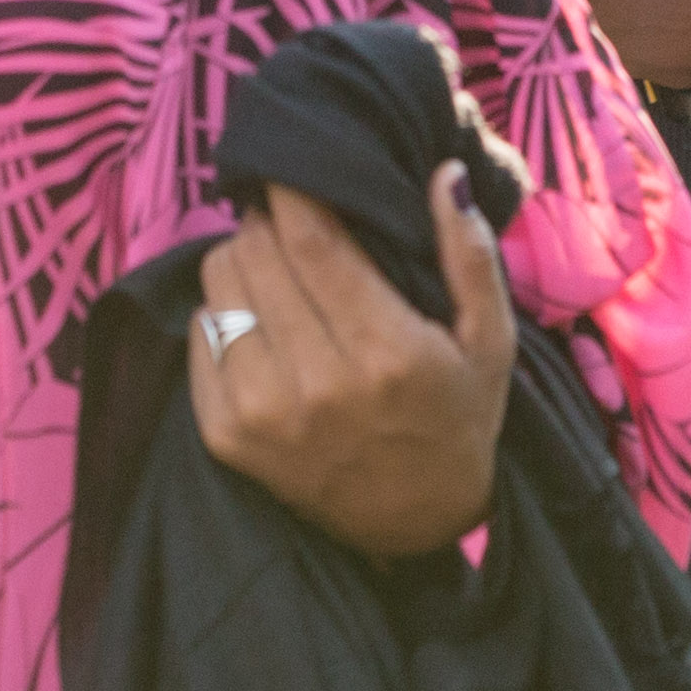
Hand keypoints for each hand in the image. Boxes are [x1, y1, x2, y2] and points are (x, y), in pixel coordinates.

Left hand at [190, 170, 513, 557]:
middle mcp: (317, 385)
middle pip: (255, 252)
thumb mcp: (490, 339)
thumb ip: (468, 253)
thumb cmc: (457, 416)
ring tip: (281, 274)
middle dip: (271, 222)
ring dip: (245, 262)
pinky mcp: (226, 437)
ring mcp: (263, 415)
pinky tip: (264, 324)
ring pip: (219, 285)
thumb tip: (442, 173)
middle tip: (296, 225)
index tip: (295, 168)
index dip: (293, 188)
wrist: (414, 521)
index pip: (311, 239)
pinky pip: (200, 332)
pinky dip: (224, 313)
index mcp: (386, 353)